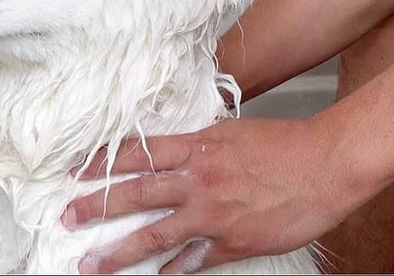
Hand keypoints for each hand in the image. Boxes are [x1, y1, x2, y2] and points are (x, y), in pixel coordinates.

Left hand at [62, 116, 382, 273]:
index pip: (136, 154)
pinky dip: (174, 270)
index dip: (101, 163)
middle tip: (67, 216)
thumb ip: (197, 144)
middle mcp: (198, 180)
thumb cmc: (283, 143)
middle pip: (135, 194)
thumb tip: (170, 151)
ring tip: (92, 263)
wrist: (326, 163)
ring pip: (155, 235)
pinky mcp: (233, 242)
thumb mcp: (231, 131)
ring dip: (119, 251)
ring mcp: (213, 215)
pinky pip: (194, 260)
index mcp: (196, 147)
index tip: (74, 171)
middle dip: (96, 207)